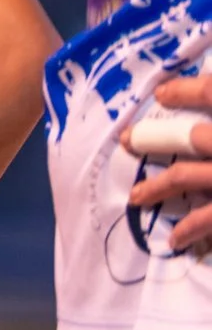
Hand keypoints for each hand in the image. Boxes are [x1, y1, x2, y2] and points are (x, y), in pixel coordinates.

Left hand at [127, 78, 211, 249]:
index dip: (186, 90)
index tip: (160, 94)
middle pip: (194, 137)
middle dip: (157, 139)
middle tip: (127, 141)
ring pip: (189, 176)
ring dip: (159, 186)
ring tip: (136, 197)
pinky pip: (210, 218)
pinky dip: (191, 229)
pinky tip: (174, 239)